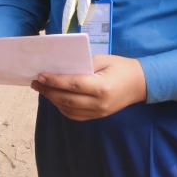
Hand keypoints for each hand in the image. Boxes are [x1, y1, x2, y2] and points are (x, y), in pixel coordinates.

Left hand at [30, 54, 146, 120]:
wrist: (141, 84)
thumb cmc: (122, 67)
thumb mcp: (103, 60)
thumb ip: (83, 65)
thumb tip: (62, 68)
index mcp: (102, 87)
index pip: (73, 85)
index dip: (55, 81)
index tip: (40, 75)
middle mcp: (99, 103)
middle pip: (68, 99)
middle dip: (48, 91)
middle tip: (35, 82)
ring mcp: (99, 113)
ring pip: (69, 110)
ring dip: (53, 100)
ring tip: (41, 89)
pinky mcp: (98, 116)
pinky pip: (76, 115)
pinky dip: (62, 107)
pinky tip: (55, 98)